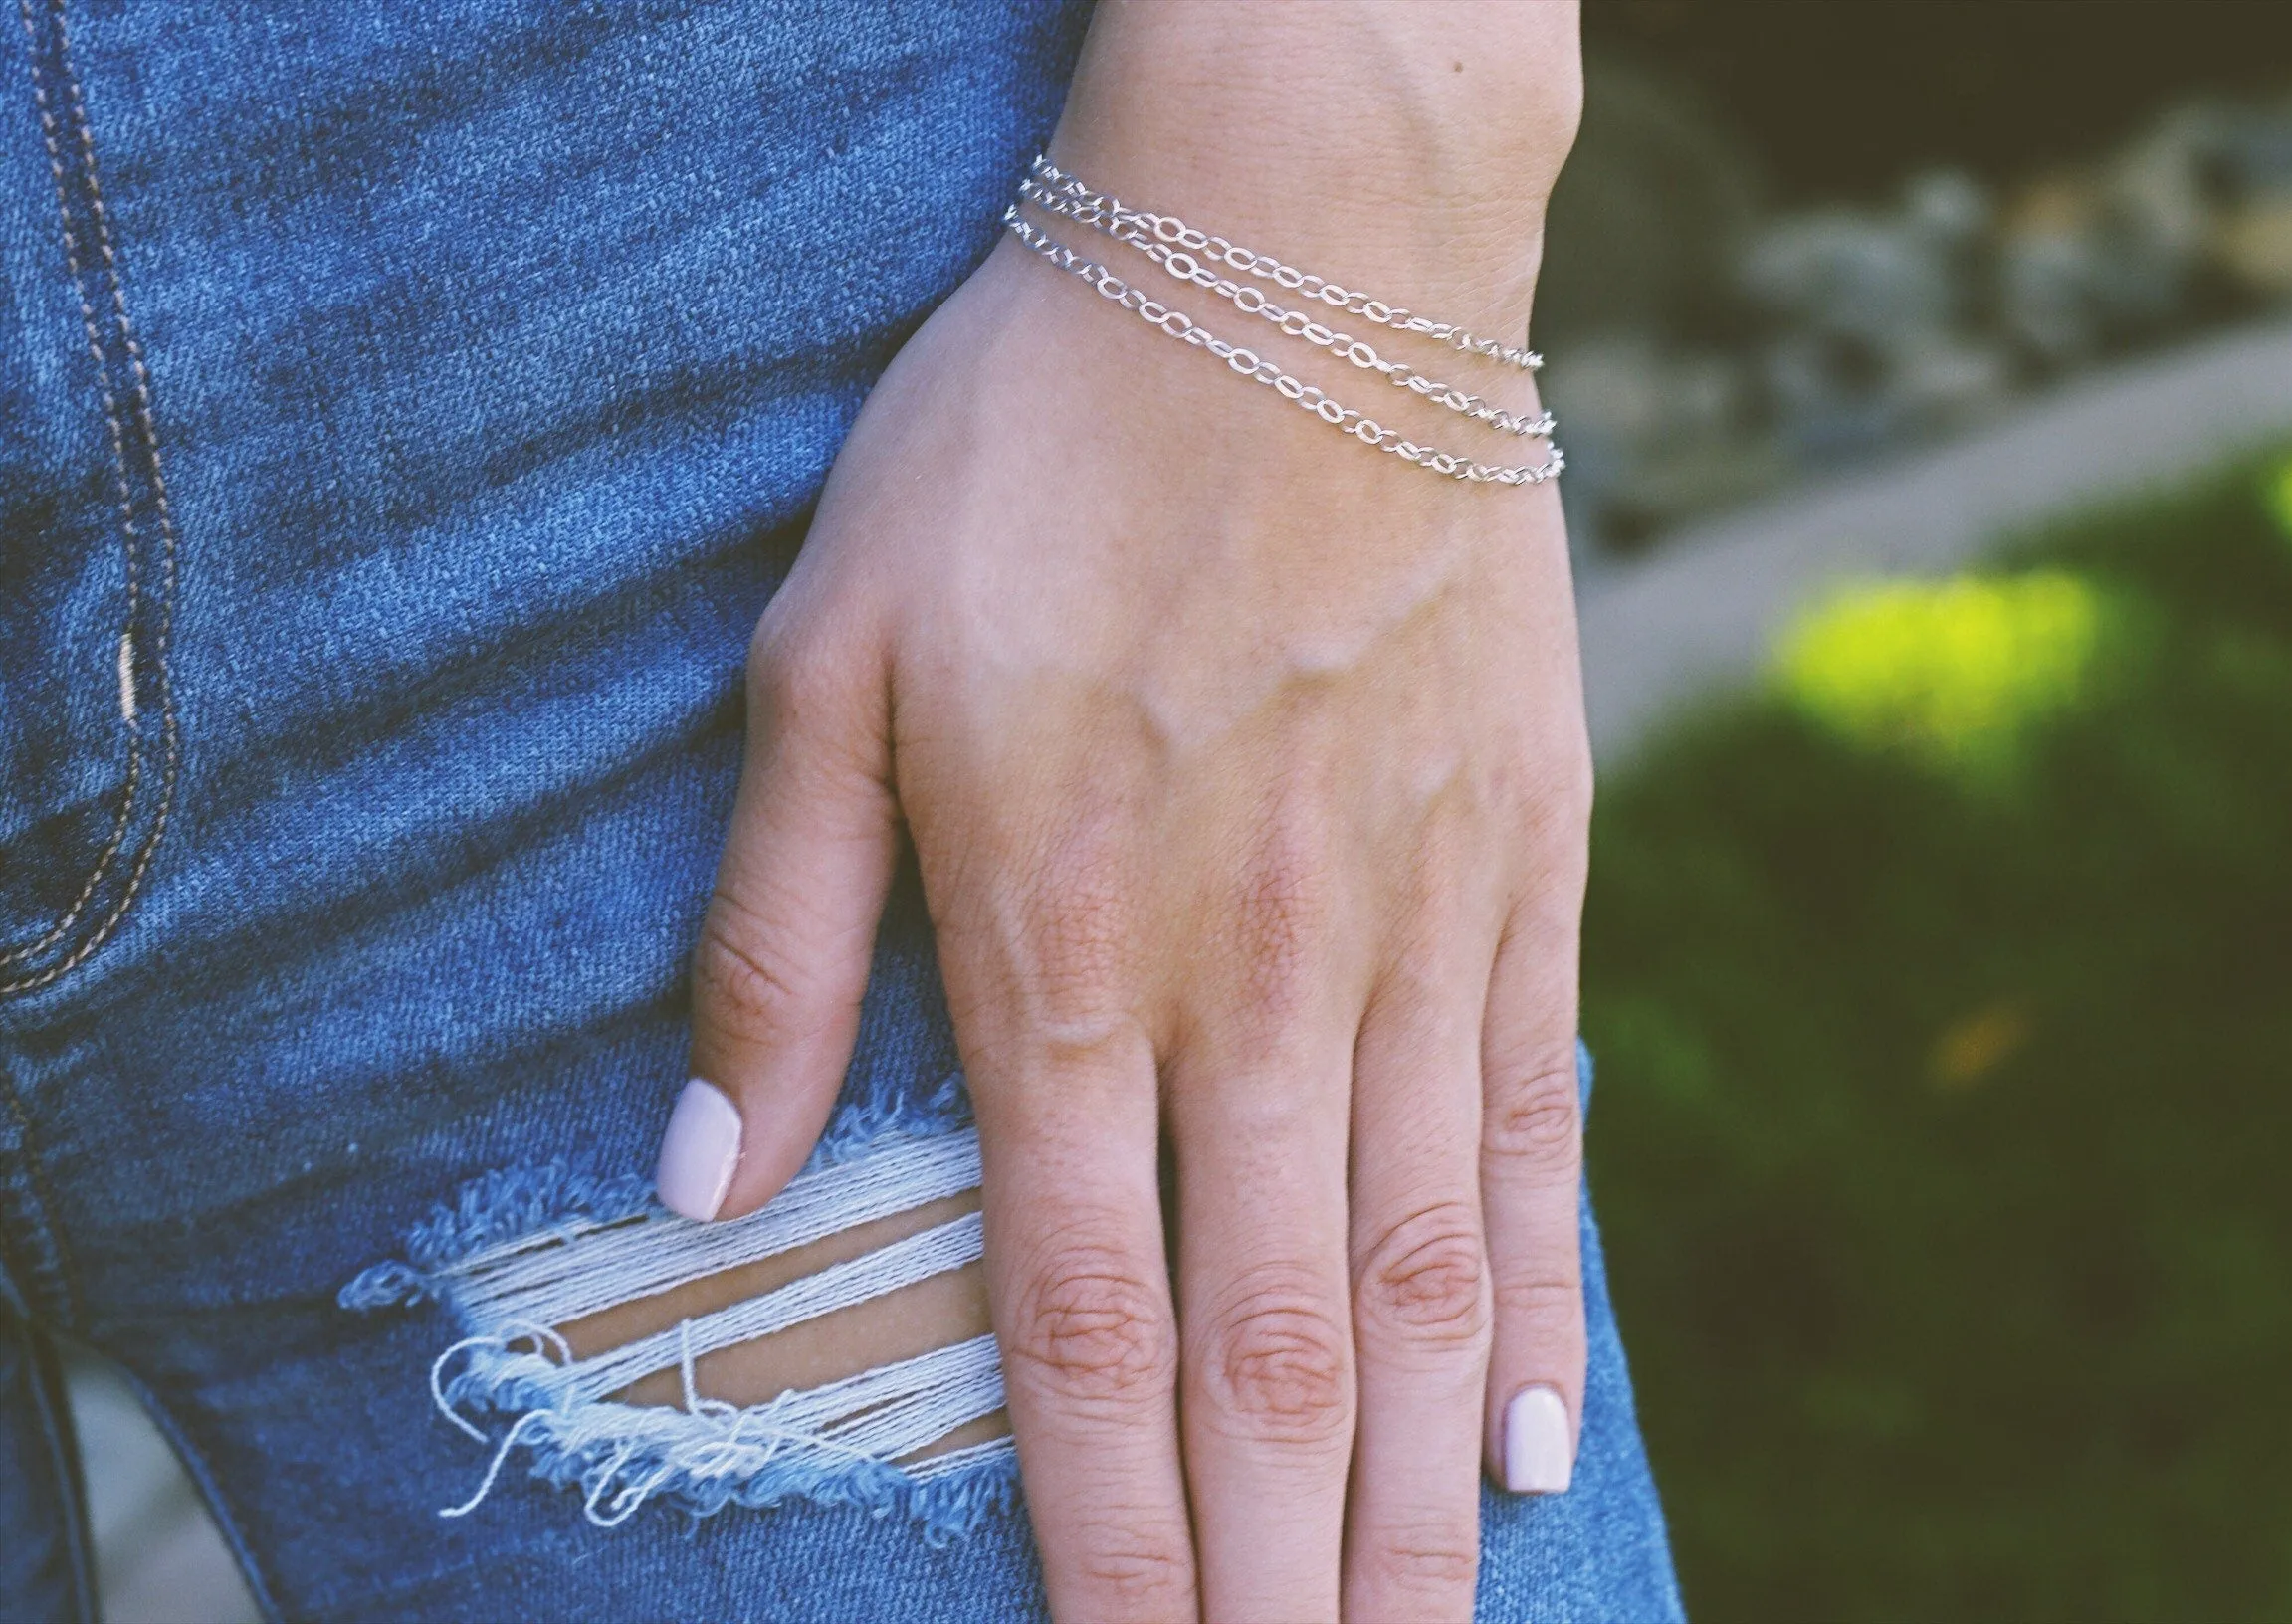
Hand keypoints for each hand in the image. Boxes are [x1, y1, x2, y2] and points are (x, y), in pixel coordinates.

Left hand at [675, 7, 1586, 1618]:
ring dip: (1408, 1498)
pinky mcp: (1527, 856)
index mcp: (1062, 944)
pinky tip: (1530, 1440)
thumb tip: (700, 1185)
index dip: (1100, 1534)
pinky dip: (1539, 1298)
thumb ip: (775, 939)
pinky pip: (1534, 1118)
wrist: (1293, 252)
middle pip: (1268, 1346)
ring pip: (1422, 1273)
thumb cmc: (1036, 439)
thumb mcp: (830, 651)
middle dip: (1273, 1572)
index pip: (1077, 1319)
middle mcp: (1256, 975)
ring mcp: (1415, 925)